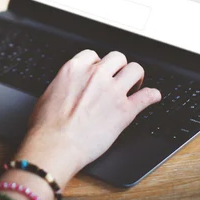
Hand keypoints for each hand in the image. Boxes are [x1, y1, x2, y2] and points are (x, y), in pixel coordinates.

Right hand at [15, 50, 160, 188]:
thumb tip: (67, 88)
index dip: (97, 63)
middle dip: (118, 67)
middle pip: (117, 58)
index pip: (93, 55)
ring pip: (135, 70)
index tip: (99, 71)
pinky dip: (152, 96)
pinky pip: (147, 96)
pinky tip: (152, 97)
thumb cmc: (46, 126)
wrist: (56, 145)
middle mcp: (96, 75)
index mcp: (75, 69)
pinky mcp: (125, 110)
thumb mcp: (48, 94)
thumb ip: (64, 84)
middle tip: (118, 78)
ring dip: (136, 77)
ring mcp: (112, 91)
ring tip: (134, 85)